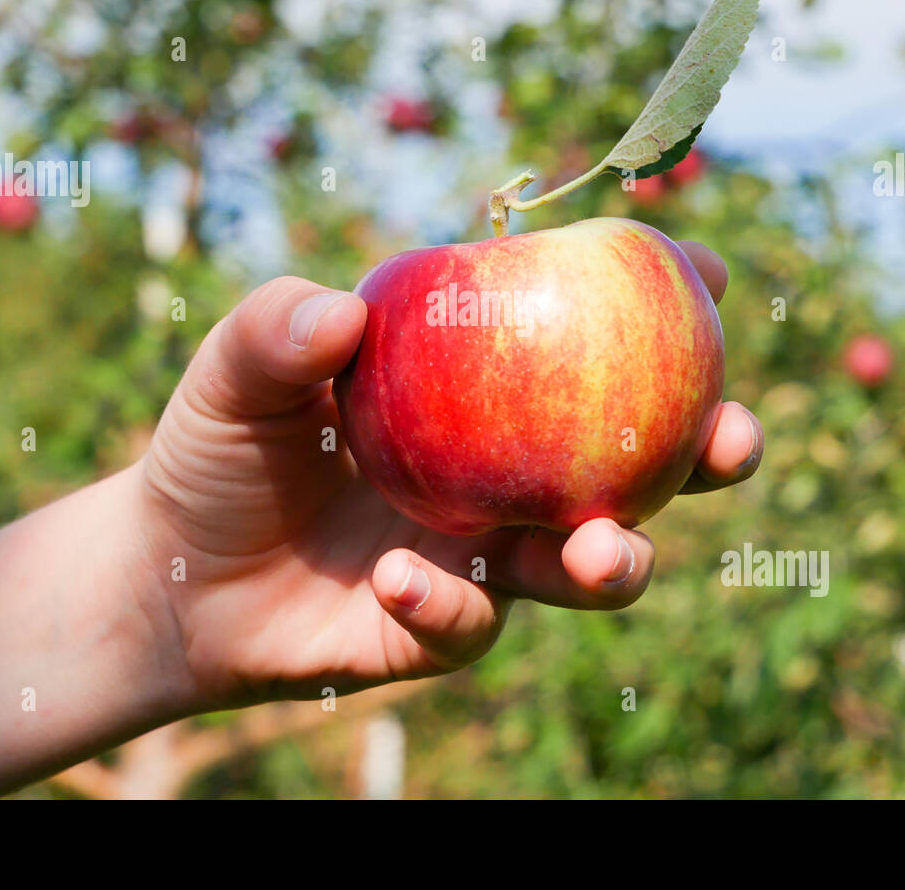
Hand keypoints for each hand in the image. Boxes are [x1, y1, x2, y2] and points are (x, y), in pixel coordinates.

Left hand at [134, 239, 763, 710]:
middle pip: (637, 464)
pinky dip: (445, 604)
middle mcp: (508, 473)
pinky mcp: (444, 630)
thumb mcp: (234, 375)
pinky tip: (399, 578)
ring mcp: (486, 555)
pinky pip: (471, 624)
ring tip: (599, 550)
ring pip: (589, 566)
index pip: (586, 341)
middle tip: (729, 436)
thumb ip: (275, 330)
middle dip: (705, 451)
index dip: (663, 306)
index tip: (709, 274)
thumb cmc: (221, 452)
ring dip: (614, 561)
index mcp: (482, 392)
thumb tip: (344, 313)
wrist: (175, 575)